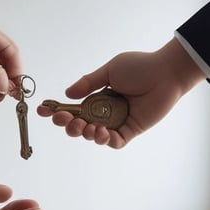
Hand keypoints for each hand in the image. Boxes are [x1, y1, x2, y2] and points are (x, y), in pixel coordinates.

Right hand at [36, 38, 205, 148]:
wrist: (166, 73)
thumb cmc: (140, 67)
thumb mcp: (110, 71)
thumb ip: (89, 83)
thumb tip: (68, 94)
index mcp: (98, 97)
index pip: (73, 108)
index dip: (58, 111)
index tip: (43, 111)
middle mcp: (105, 111)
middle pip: (81, 125)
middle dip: (70, 126)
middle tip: (69, 122)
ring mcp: (118, 122)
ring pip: (95, 136)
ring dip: (87, 134)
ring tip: (89, 127)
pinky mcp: (131, 130)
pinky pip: (115, 142)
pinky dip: (106, 140)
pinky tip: (103, 133)